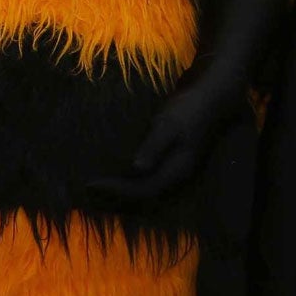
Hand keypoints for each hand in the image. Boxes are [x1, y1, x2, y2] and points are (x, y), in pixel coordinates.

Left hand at [88, 75, 240, 202]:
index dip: (117, 190)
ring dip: (120, 192)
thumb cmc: (188, 108)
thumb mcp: (168, 125)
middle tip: (86, 191)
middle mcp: (175, 176)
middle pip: (143, 197)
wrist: (210, 98)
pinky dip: (127, 181)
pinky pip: (145, 179)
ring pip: (144, 190)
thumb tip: (136, 168)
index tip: (92, 184)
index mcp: (176, 171)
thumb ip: (153, 146)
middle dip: (115, 197)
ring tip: (95, 189)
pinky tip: (112, 174)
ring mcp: (173, 170)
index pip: (143, 190)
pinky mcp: (168, 162)